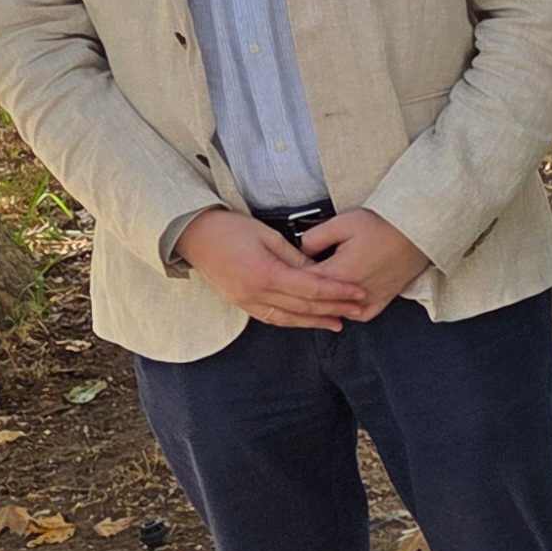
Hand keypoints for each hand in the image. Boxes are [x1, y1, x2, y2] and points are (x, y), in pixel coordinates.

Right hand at [177, 208, 371, 330]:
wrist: (192, 235)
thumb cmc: (230, 228)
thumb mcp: (267, 235)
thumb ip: (295, 257)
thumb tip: (319, 272)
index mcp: (265, 274)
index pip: (311, 288)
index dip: (338, 292)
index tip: (359, 292)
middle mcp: (255, 293)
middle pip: (303, 306)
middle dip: (334, 309)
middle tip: (359, 309)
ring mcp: (245, 302)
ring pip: (288, 318)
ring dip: (315, 321)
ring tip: (339, 322)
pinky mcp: (240, 303)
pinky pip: (271, 318)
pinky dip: (293, 321)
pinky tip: (307, 321)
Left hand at [295, 208, 429, 318]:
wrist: (418, 232)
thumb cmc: (382, 225)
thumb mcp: (342, 223)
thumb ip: (314, 238)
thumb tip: (300, 252)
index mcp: (338, 273)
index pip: (301, 283)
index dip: (289, 275)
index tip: (283, 268)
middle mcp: (352, 293)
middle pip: (316, 300)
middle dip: (302, 291)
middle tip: (293, 279)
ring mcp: (369, 299)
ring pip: (337, 312)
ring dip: (324, 305)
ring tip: (315, 293)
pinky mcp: (382, 300)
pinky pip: (359, 315)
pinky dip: (348, 312)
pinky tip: (341, 305)